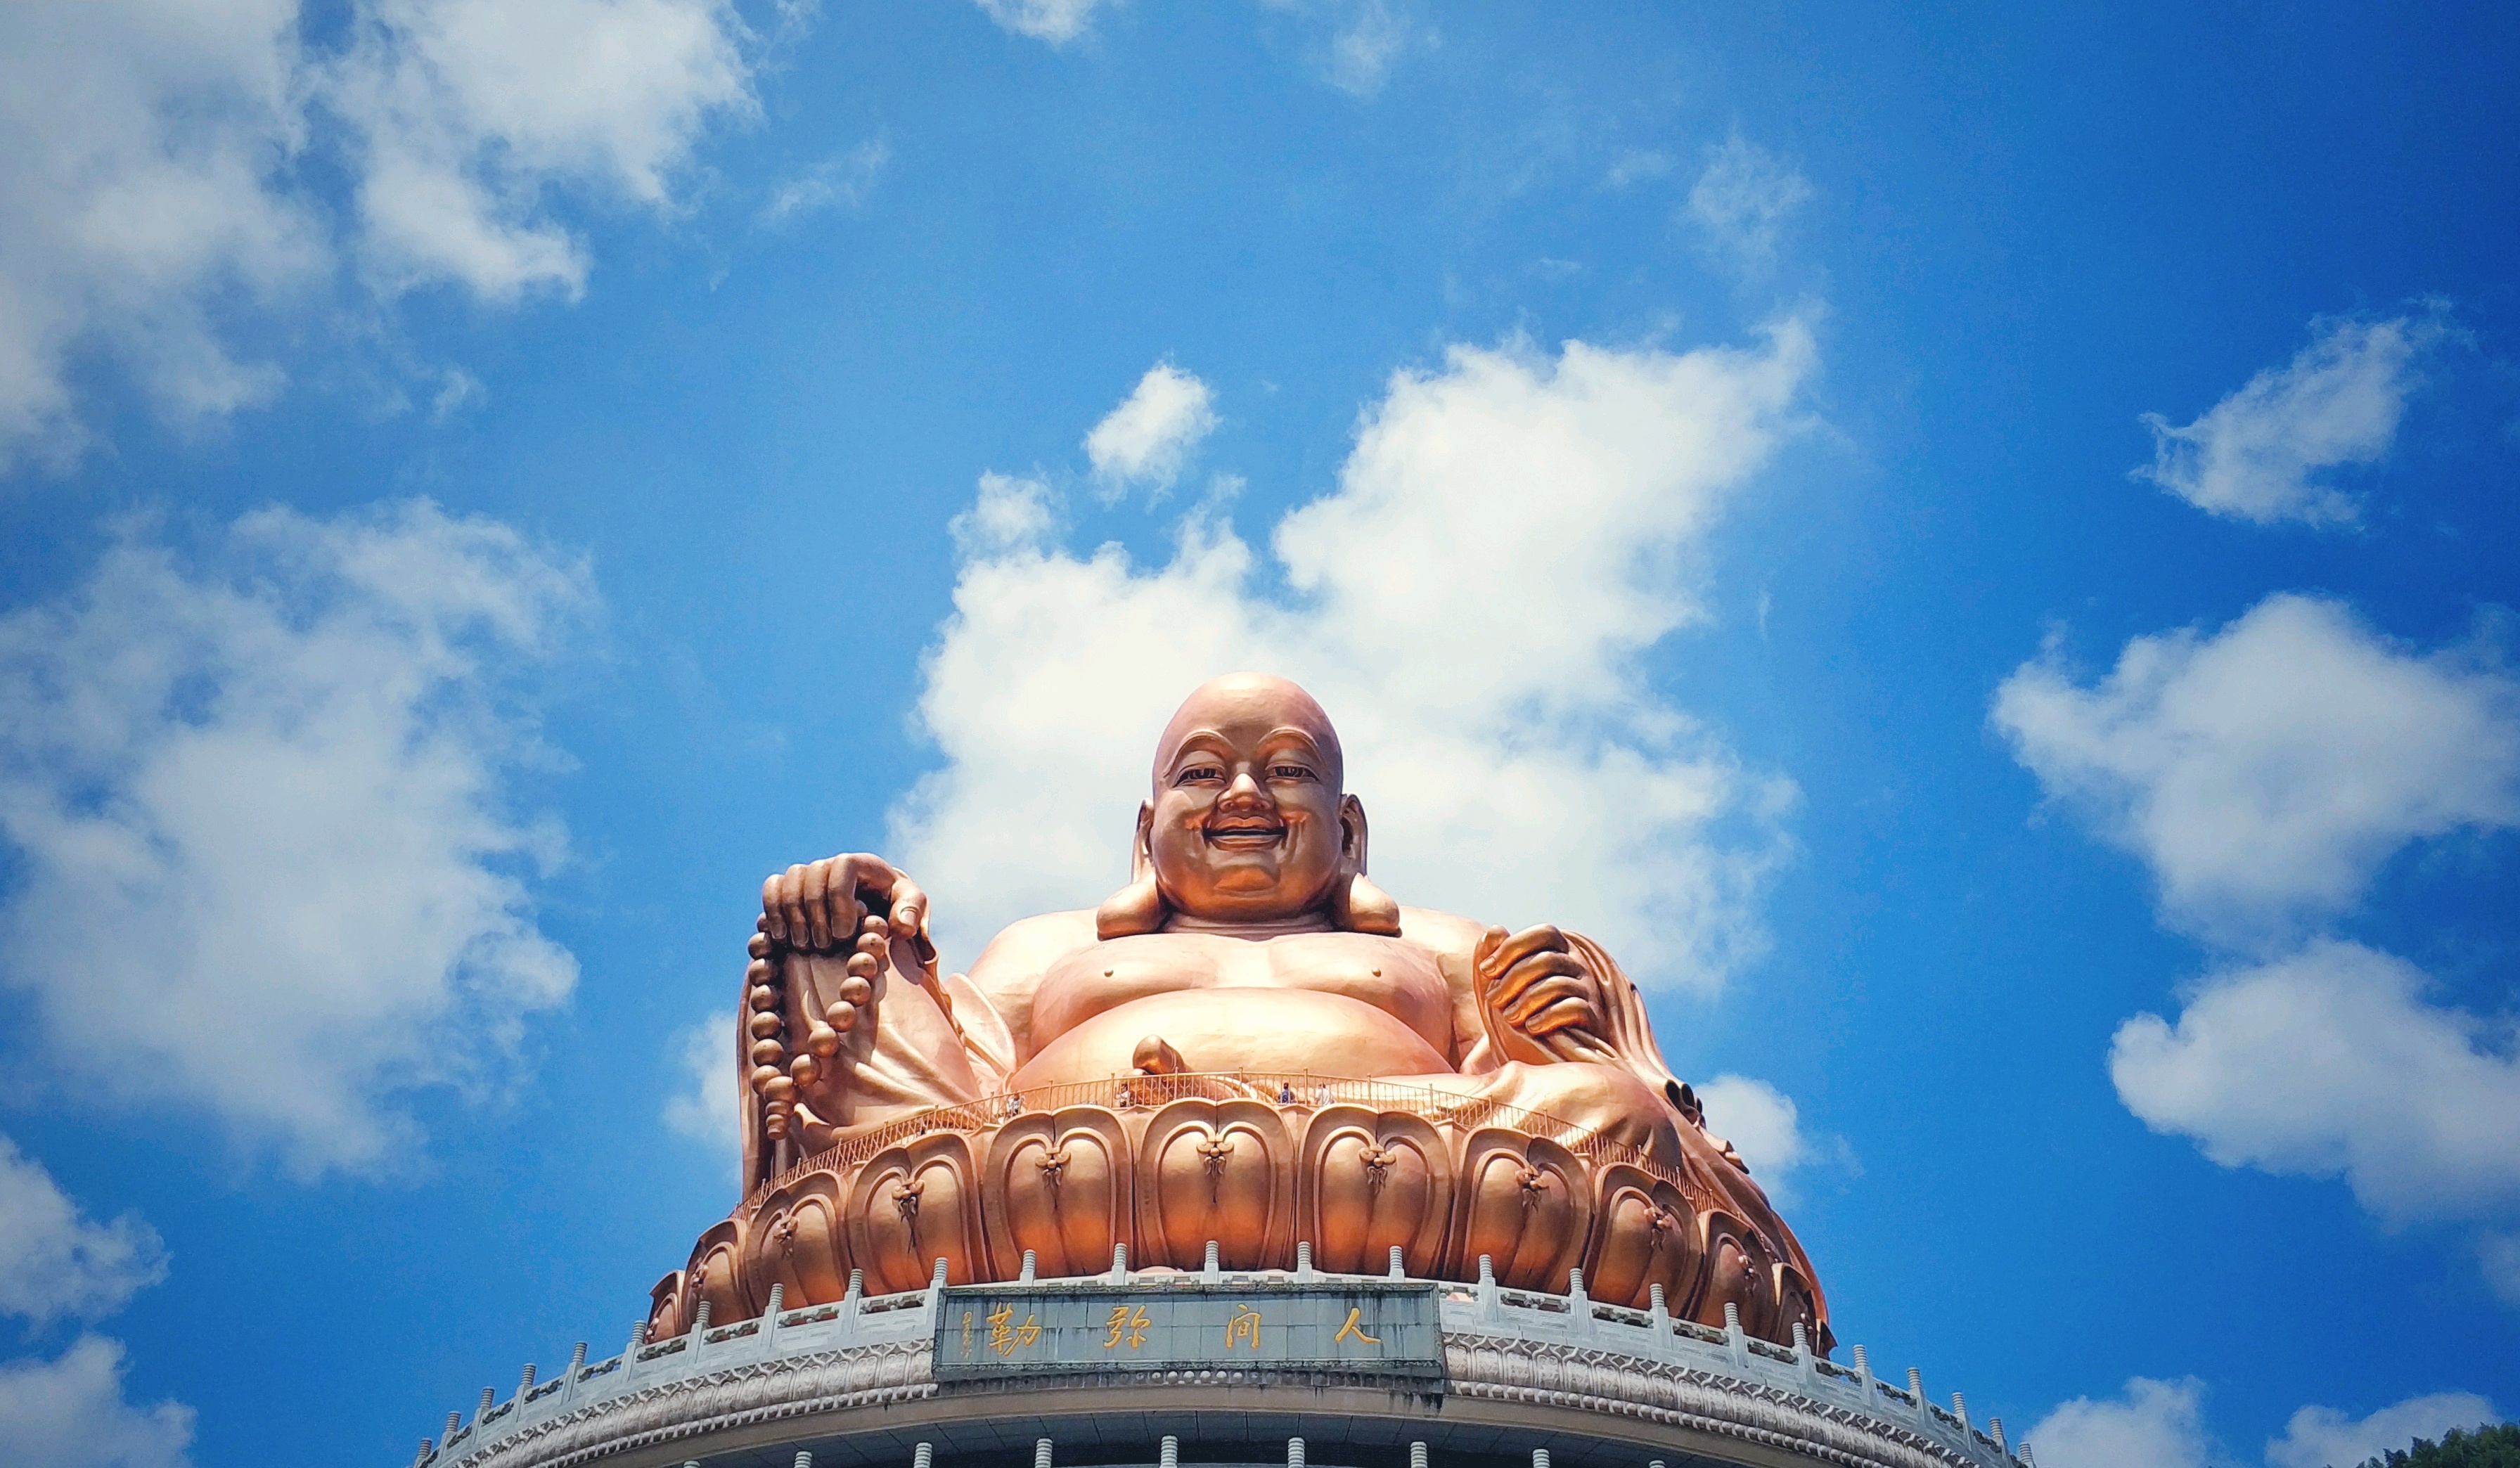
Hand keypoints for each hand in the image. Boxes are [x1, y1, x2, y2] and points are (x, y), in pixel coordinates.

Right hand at [760, 853, 928, 954]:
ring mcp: (808, 873)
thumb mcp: (913, 906)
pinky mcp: (790, 887)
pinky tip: (781, 938)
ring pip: (788, 881)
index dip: (839, 900)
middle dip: (814, 915)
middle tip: (824, 948)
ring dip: (791, 915)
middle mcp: (831, 863)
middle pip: (810, 875)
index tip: (844, 934)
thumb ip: (912, 912)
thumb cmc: (895, 906)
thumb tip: (900, 926)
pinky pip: (771, 888)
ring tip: (804, 946)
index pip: (842, 867)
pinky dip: (772, 910)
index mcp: (861, 862)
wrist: (874, 907)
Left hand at [1475, 924, 1609, 1060]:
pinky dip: (1548, 1017)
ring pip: (1558, 984)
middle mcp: (1578, 966)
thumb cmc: (1520, 1014)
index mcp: (1559, 951)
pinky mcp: (1593, 1017)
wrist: (1543, 1055)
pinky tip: (1531, 1027)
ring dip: (1526, 1001)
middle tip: (1493, 999)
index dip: (1513, 947)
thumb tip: (1495, 930)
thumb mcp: (1501, 985)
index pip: (1544, 933)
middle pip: (1547, 959)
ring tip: (1509, 1017)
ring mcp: (1588, 991)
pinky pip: (1574, 1008)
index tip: (1486, 970)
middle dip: (1513, 979)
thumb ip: (1494, 957)